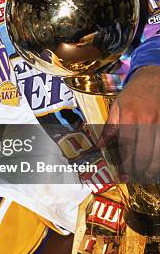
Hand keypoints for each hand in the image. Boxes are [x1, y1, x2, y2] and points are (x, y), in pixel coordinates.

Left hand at [101, 66, 159, 180]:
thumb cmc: (135, 92)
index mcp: (129, 117)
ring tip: (147, 173)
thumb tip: (100, 145)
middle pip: (144, 155)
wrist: (155, 77)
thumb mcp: (117, 106)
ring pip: (158, 155)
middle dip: (139, 170)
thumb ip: (110, 128)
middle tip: (136, 176)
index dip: (126, 166)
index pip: (127, 149)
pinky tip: (156, 163)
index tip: (124, 175)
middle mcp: (147, 121)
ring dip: (153, 168)